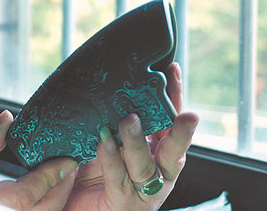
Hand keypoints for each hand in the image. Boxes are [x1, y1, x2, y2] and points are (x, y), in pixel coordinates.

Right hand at [0, 109, 78, 209]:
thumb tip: (7, 119)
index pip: (31, 190)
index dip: (52, 172)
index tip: (67, 156)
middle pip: (46, 208)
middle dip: (62, 185)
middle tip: (70, 161)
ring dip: (55, 199)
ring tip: (60, 176)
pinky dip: (42, 208)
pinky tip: (43, 194)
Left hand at [64, 62, 198, 209]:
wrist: (79, 208)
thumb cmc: (93, 172)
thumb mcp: (104, 139)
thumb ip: (109, 118)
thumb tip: (102, 83)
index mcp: (157, 150)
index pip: (169, 119)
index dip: (173, 95)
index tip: (172, 70)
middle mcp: (157, 170)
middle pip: (174, 149)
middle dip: (181, 130)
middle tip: (187, 114)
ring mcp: (143, 189)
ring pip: (145, 164)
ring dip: (136, 140)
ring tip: (128, 120)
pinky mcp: (124, 202)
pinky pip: (118, 177)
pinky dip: (111, 158)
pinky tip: (103, 141)